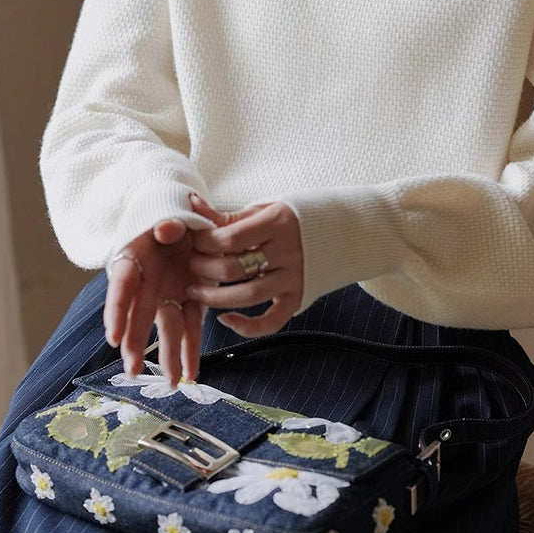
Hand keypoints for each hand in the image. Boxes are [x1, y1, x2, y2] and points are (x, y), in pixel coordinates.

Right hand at [103, 218, 202, 384]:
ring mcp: (168, 293)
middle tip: (134, 370)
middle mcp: (148, 282)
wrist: (184, 214)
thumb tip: (166, 229)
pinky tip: (192, 372)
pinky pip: (190, 326)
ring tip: (172, 382)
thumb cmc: (168, 212)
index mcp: (135, 259)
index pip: (122, 287)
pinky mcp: (189, 299)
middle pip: (139, 316)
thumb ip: (166, 221)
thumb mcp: (166, 211)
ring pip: (166, 328)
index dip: (116, 312)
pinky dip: (190, 348)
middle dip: (136, 344)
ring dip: (167, 355)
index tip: (112, 337)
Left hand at [186, 194, 303, 337]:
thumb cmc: (296, 217)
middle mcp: (287, 251)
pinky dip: (247, 327)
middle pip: (233, 269)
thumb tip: (192, 205)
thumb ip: (228, 215)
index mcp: (277, 222)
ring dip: (214, 298)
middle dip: (202, 269)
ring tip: (195, 291)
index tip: (192, 241)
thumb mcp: (264, 209)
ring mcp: (294, 277)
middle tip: (189, 265)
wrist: (344, 229)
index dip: (203, 242)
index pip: (228, 238)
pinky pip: (272, 321)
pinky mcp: (299, 297)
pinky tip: (226, 319)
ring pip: (247, 296)